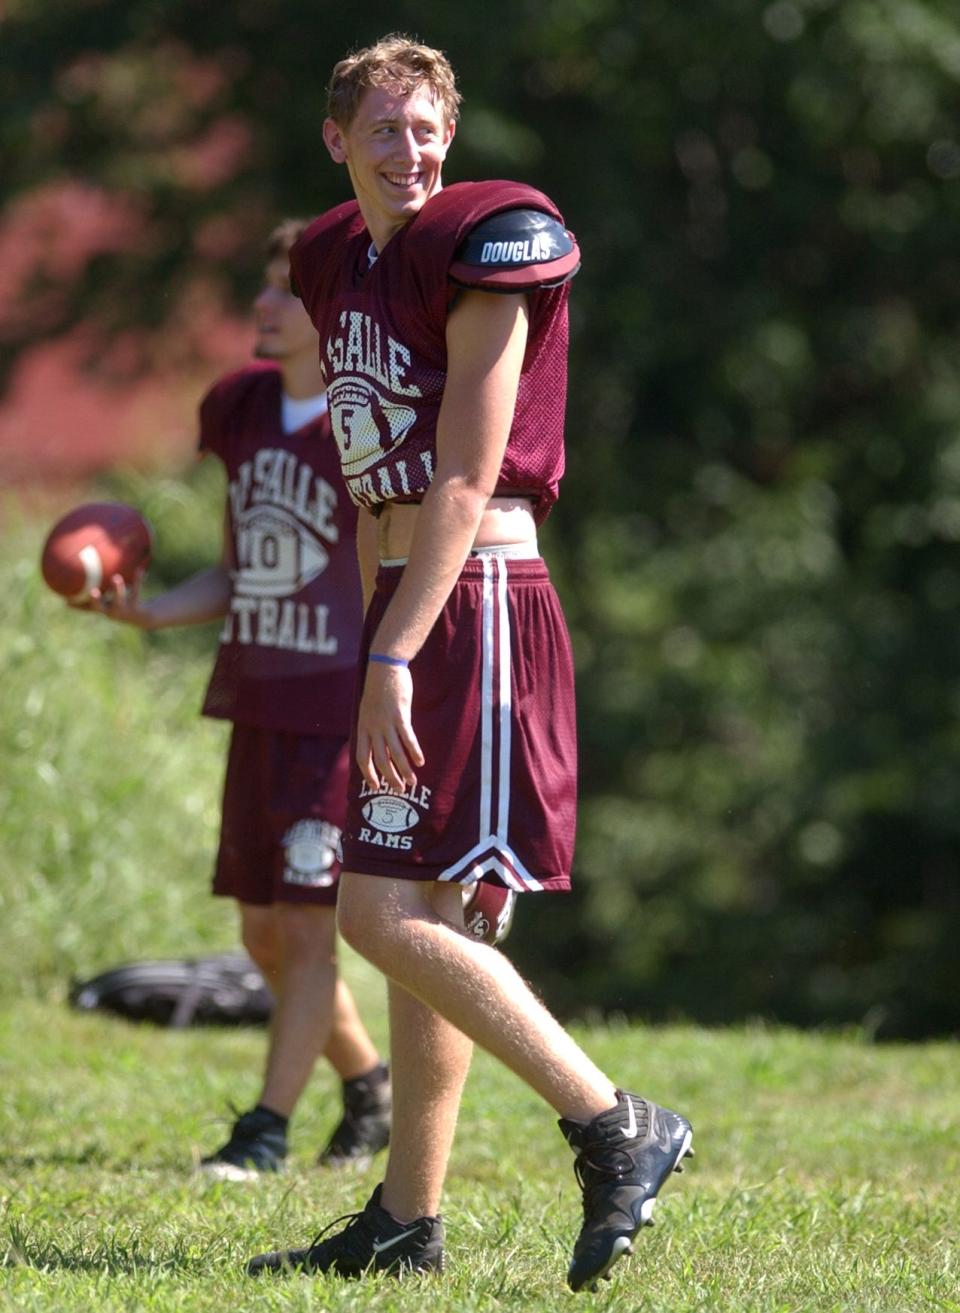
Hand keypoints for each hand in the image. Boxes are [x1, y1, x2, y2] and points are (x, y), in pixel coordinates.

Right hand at [70, 568, 151, 627]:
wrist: (143, 618)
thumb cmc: (123, 605)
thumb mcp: (111, 598)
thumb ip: (101, 588)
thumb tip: (90, 574)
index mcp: (103, 608)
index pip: (86, 607)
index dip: (77, 605)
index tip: (66, 600)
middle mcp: (111, 611)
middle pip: (99, 607)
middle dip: (94, 600)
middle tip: (91, 591)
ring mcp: (123, 610)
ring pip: (119, 600)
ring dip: (117, 589)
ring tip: (116, 578)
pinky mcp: (136, 607)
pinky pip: (136, 591)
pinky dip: (137, 581)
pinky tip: (139, 570)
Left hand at [356, 660, 424, 791]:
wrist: (384, 667)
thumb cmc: (378, 688)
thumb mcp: (368, 709)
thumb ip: (371, 726)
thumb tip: (378, 742)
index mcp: (362, 727)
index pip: (362, 757)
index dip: (368, 773)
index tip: (376, 785)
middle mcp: (372, 728)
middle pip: (380, 759)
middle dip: (390, 777)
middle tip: (399, 789)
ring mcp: (386, 722)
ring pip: (394, 753)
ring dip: (404, 769)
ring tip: (412, 781)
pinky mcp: (400, 715)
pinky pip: (407, 738)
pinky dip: (414, 752)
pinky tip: (420, 761)